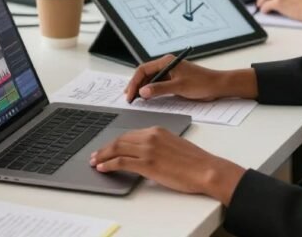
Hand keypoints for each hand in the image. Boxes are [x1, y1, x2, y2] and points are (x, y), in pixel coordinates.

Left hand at [89, 127, 244, 204]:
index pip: (130, 134)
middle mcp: (150, 137)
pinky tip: (103, 168)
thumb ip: (158, 145)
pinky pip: (121, 162)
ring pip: (117, 149)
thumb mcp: (174, 145)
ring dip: (103, 156)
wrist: (206, 169)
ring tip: (95, 161)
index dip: (116, 141)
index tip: (109, 147)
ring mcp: (148, 150)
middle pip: (120, 140)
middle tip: (96, 154)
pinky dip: (109, 164)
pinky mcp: (147, 164)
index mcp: (157, 130)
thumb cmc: (195, 161)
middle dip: (105, 148)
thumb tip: (145, 154)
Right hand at [124, 54, 226, 102]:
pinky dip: (151, 91)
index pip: (143, 69)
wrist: (217, 86)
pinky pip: (157, 84)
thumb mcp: (178, 87)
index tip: (130, 94)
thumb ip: (159, 89)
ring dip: (142, 89)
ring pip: (150, 79)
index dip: (134, 82)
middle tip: (129, 98)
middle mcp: (166, 65)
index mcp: (166, 62)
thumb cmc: (201, 83)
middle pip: (145, 74)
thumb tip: (143, 92)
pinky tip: (147, 98)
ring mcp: (169, 72)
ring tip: (135, 99)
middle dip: (136, 85)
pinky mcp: (173, 80)